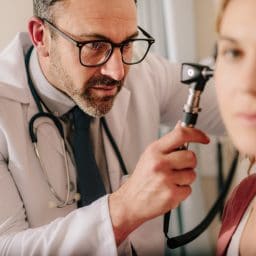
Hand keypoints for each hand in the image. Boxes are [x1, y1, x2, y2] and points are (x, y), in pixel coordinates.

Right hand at [109, 123, 209, 244]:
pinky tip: (169, 190)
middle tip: (178, 168)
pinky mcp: (171, 195)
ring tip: (170, 181)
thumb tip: (180, 126)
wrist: (131, 201)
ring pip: (192, 174)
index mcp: (154, 150)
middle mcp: (160, 163)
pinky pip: (188, 189)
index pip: (181, 134)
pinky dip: (181, 191)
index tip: (204, 138)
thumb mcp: (150, 155)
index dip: (196, 134)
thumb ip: (167, 143)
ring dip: (185, 179)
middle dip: (189, 163)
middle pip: (191, 157)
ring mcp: (165, 179)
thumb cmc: (142, 178)